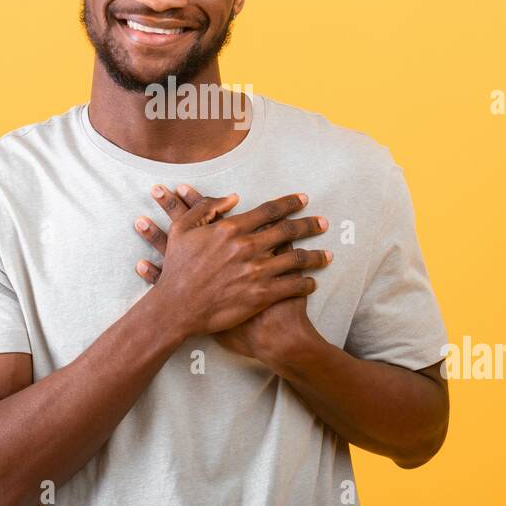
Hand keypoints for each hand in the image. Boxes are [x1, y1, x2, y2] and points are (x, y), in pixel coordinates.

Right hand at [135, 184, 331, 359]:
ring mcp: (257, 272)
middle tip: (324, 223)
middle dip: (310, 225)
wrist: (177, 307)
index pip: (269, 211)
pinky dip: (306, 283)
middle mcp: (248, 247)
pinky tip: (312, 282)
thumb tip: (233, 198)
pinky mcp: (261, 295)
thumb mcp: (182, 229)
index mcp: (231, 229)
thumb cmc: (177, 268)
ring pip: (297, 259)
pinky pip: (292, 286)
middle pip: (289, 231)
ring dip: (316, 256)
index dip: (289, 203)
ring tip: (328, 255)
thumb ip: (206, 208)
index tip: (303, 199)